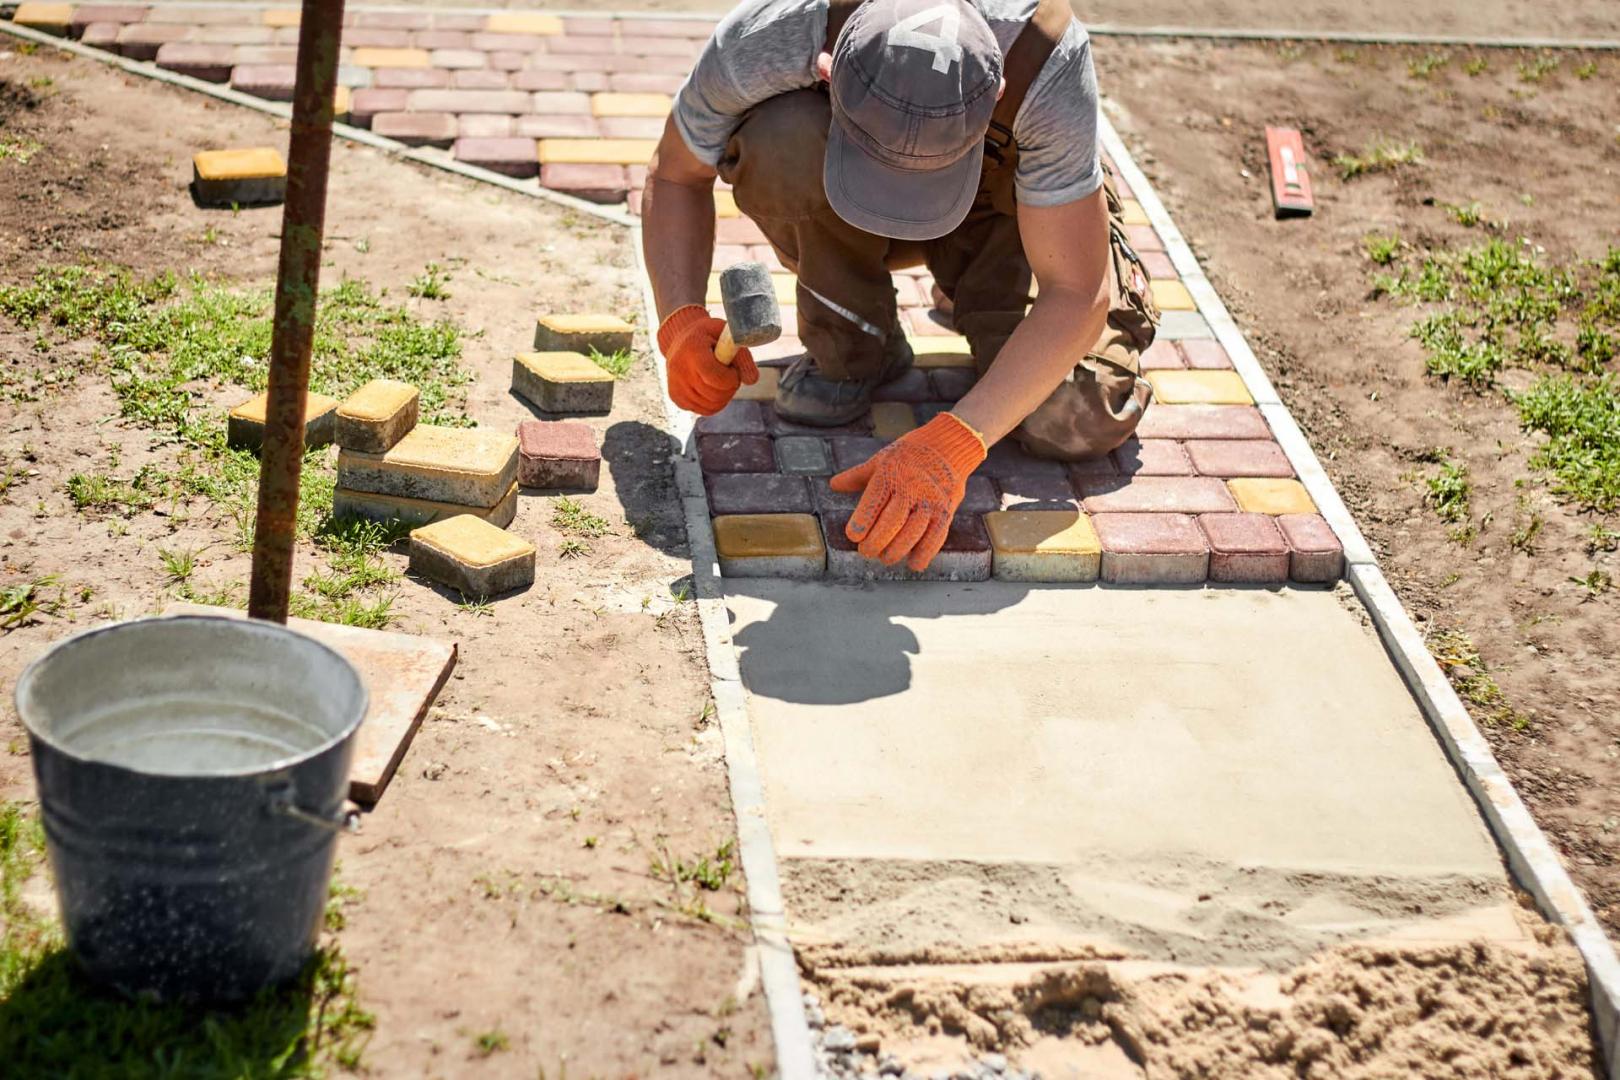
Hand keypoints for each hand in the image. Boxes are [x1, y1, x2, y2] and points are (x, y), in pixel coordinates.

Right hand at [657, 305, 758, 414]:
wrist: (682, 339)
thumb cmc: (709, 336)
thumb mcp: (727, 335)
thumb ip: (742, 356)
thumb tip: (752, 380)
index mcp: (692, 349)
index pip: (716, 378)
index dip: (732, 378)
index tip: (733, 369)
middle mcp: (679, 369)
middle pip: (715, 395)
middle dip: (730, 387)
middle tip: (728, 374)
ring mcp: (675, 385)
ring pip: (712, 406)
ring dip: (724, 396)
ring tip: (720, 379)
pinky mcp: (676, 397)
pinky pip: (705, 411)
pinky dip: (715, 403)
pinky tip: (712, 387)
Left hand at [828, 413, 987, 570]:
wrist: (948, 446)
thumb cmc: (909, 455)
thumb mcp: (881, 460)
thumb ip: (858, 476)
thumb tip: (833, 485)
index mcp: (890, 474)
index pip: (874, 500)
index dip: (863, 521)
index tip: (854, 536)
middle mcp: (911, 487)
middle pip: (893, 520)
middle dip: (877, 541)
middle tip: (866, 552)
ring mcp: (931, 500)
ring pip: (913, 531)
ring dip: (897, 550)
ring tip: (885, 558)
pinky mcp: (946, 511)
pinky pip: (936, 536)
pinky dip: (925, 553)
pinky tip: (913, 564)